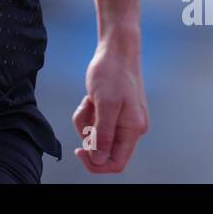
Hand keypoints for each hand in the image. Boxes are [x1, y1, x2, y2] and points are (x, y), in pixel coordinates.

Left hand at [72, 42, 148, 173]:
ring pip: (95, 136)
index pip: (116, 163)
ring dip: (85, 121)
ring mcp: (121, 120)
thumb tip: (99, 161)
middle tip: (86, 111)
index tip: (79, 151)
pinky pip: (94, 123)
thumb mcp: (105, 104)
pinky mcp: (112, 112)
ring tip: (88, 100)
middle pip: (102, 149)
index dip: (96, 164)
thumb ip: (103, 134)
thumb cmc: (112, 73)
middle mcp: (130, 128)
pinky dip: (87, 113)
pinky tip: (89, 98)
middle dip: (88, 134)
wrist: (116, 50)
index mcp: (133, 129)